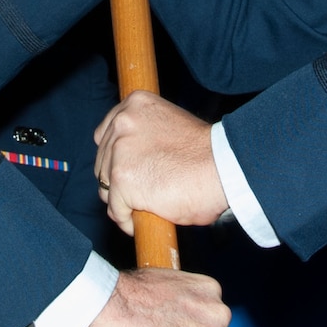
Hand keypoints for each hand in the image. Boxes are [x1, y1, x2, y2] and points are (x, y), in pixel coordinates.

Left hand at [94, 91, 229, 235]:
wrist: (224, 167)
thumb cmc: (207, 154)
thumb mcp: (171, 127)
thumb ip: (147, 137)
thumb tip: (133, 161)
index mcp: (134, 105)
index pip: (106, 134)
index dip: (114, 156)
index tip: (127, 170)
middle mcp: (122, 123)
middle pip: (102, 162)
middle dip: (117, 181)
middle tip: (138, 194)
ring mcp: (119, 152)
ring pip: (105, 187)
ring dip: (121, 202)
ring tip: (141, 210)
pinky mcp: (122, 180)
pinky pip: (116, 209)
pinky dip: (126, 220)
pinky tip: (142, 221)